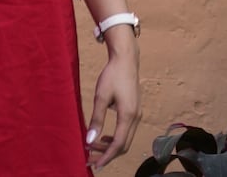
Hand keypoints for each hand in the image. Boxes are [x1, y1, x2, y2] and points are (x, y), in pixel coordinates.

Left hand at [85, 45, 140, 169]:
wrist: (126, 59)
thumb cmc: (112, 75)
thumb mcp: (101, 97)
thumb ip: (96, 119)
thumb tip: (89, 140)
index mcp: (128, 115)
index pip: (118, 144)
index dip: (106, 157)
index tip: (94, 165)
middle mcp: (136, 116)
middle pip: (124, 145)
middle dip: (107, 154)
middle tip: (89, 158)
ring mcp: (137, 113)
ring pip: (126, 139)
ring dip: (110, 146)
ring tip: (92, 146)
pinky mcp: (135, 110)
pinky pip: (127, 131)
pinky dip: (115, 138)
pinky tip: (104, 136)